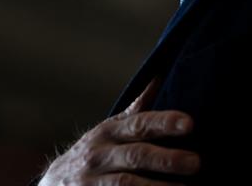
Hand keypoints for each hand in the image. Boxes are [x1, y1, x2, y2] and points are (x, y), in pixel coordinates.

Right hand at [38, 77, 199, 185]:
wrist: (54, 183)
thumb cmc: (94, 152)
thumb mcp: (109, 129)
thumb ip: (136, 111)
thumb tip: (159, 77)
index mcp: (109, 132)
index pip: (140, 124)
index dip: (164, 122)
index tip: (189, 123)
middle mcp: (101, 154)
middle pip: (137, 155)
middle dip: (167, 159)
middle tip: (196, 162)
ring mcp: (94, 180)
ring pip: (128, 183)